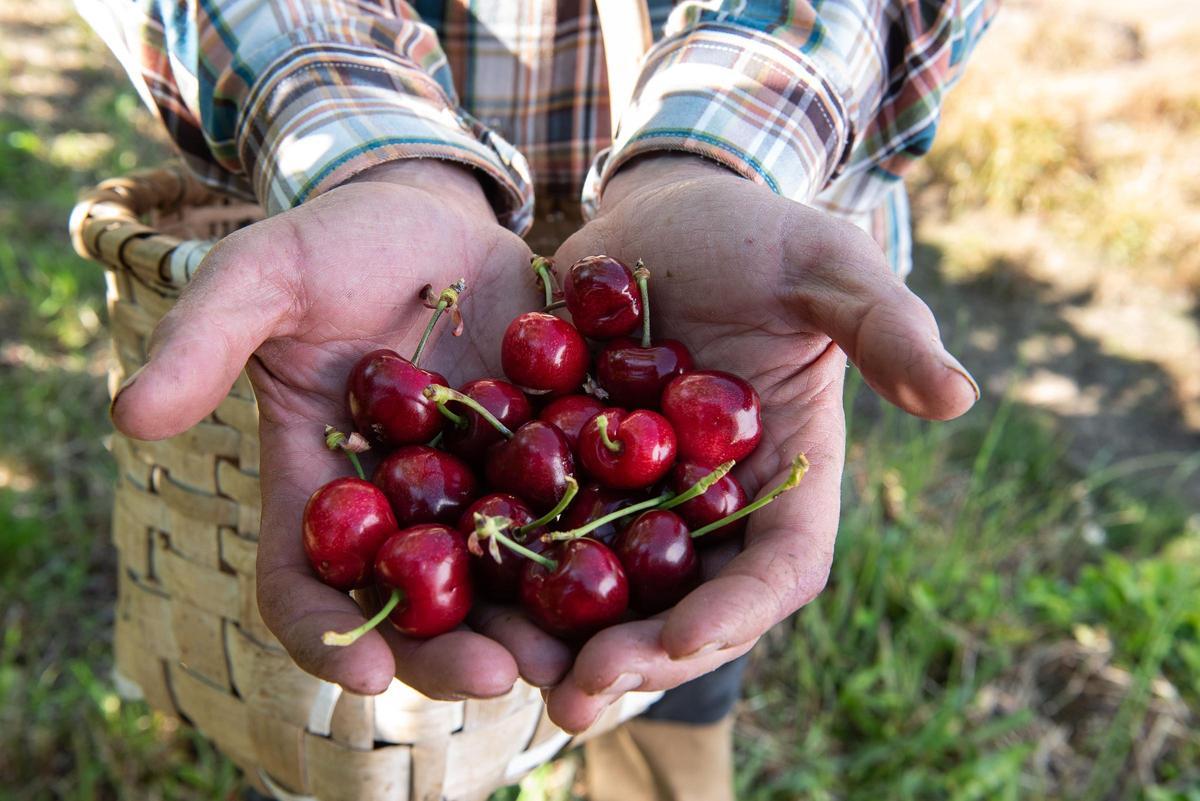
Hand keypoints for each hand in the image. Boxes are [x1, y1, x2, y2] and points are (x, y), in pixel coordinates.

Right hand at [110, 160, 573, 698]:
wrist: (437, 214)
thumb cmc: (337, 243)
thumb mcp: (263, 276)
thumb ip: (206, 339)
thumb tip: (131, 415)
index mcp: (321, 486)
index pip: (307, 582)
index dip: (326, 635)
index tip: (363, 678)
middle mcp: (401, 510)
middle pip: (418, 604)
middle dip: (454, 649)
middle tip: (499, 675)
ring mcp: (480, 492)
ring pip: (506, 577)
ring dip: (541, 622)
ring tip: (582, 655)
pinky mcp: (551, 460)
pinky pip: (578, 511)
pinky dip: (605, 543)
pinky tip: (643, 566)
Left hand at [542, 154, 978, 730]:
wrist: (660, 212)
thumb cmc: (755, 235)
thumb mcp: (824, 265)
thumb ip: (884, 325)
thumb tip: (959, 396)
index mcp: (784, 474)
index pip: (778, 568)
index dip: (734, 613)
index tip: (677, 640)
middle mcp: (713, 505)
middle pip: (684, 604)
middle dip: (636, 657)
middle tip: (576, 697)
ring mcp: (639, 497)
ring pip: (606, 590)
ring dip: (562, 639)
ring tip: (510, 672)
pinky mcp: (570, 472)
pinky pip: (537, 533)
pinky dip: (507, 571)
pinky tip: (462, 598)